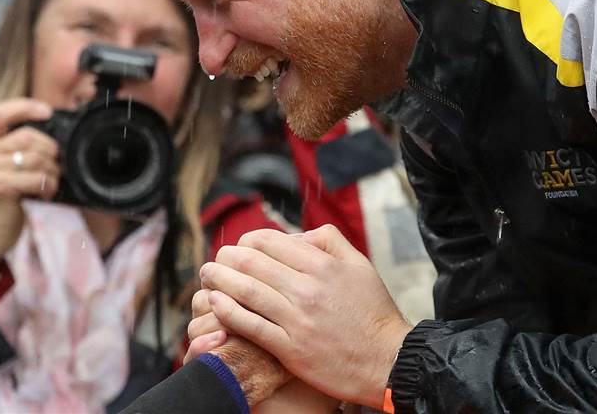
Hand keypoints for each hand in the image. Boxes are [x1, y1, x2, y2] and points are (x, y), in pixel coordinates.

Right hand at [0, 98, 58, 264]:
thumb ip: (12, 147)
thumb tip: (48, 133)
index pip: (1, 112)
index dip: (26, 107)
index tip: (48, 111)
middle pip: (26, 137)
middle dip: (49, 150)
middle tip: (54, 166)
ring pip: (35, 157)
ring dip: (52, 171)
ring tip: (50, 182)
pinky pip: (37, 177)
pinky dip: (49, 185)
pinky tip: (45, 193)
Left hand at [199, 225, 411, 408]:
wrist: (389, 362)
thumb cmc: (373, 313)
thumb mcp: (360, 265)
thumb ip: (329, 241)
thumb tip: (297, 235)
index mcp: (322, 266)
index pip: (270, 241)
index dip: (246, 240)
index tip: (239, 247)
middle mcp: (307, 289)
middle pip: (251, 262)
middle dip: (225, 257)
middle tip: (214, 260)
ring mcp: (297, 320)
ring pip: (245, 291)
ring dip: (218, 279)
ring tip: (207, 276)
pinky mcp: (291, 348)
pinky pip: (249, 325)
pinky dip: (227, 311)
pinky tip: (215, 302)